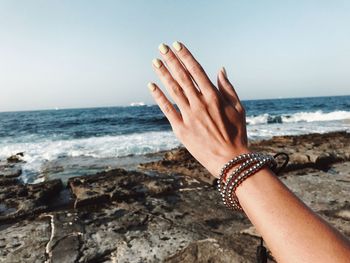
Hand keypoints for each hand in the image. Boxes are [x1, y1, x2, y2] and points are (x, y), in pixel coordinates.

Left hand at [148, 42, 248, 177]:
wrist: (229, 160)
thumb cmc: (236, 133)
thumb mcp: (238, 108)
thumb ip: (228, 87)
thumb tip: (220, 69)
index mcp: (214, 96)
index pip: (196, 70)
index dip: (185, 56)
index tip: (177, 45)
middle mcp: (199, 103)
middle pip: (182, 76)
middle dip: (171, 60)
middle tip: (162, 47)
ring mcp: (188, 115)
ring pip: (172, 90)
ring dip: (163, 74)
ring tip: (155, 62)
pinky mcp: (180, 128)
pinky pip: (167, 109)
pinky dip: (158, 96)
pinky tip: (151, 85)